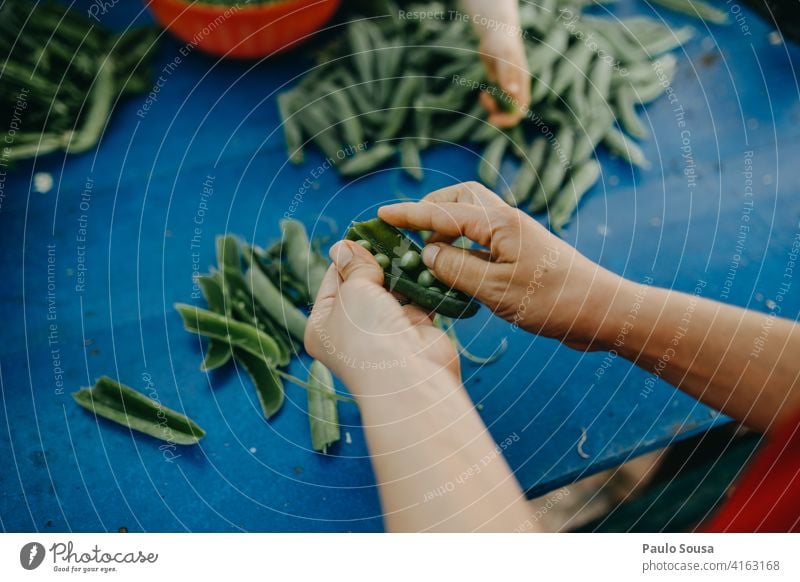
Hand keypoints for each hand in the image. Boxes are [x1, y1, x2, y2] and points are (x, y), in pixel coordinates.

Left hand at [304, 240, 459, 397]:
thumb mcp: (353, 290)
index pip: (332, 282)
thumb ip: (355, 265)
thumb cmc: (368, 335)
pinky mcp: (414, 330)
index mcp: (322, 326)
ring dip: (400, 272)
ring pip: (392, 291)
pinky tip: (424, 263)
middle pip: (363, 285)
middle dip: (376, 263)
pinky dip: (421, 284)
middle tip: (387, 236)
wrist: (409, 376)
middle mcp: (351, 330)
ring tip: (406, 246)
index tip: (361, 234)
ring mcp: (384, 331)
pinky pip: (417, 299)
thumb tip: (343, 245)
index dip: (346, 258)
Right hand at [378, 182, 622, 349]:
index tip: (382, 214)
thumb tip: (426, 254)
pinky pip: (484, 239)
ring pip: (474, 217)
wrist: (602, 312)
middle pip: (462, 198)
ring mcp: (517, 237)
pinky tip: (457, 269)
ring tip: (429, 252)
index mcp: (500, 224)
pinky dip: (464, 246)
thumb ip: (455, 269)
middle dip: (431, 209)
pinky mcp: (524, 254)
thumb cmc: (553, 301)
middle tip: (408, 230)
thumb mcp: (495, 289)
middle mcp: (508, 222)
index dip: (410, 214)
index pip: (444, 213)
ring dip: (448, 227)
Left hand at [478, 30, 530, 127]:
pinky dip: (489, 102)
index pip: (520, 109)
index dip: (508, 118)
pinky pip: (496, 101)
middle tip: (485, 101)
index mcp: (522, 84)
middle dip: (498, 112)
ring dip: (492, 107)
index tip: (492, 119)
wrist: (494, 33)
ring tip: (483, 95)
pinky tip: (483, 93)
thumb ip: (507, 74)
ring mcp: (508, 88)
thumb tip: (511, 92)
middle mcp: (517, 88)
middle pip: (510, 112)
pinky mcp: (500, 86)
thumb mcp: (502, 57)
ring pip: (502, 108)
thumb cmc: (501, 43)